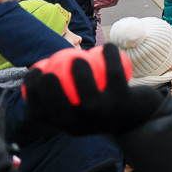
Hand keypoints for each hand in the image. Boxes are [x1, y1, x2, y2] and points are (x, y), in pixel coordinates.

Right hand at [23, 44, 163, 135]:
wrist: (139, 115)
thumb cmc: (103, 104)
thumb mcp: (81, 104)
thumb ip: (62, 91)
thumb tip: (40, 67)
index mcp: (70, 126)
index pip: (43, 114)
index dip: (32, 94)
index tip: (33, 71)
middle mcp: (85, 126)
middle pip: (61, 111)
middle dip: (49, 91)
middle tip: (47, 68)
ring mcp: (105, 116)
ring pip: (89, 98)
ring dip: (81, 75)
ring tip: (78, 57)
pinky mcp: (124, 103)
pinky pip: (115, 75)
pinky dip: (110, 57)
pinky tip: (107, 46)